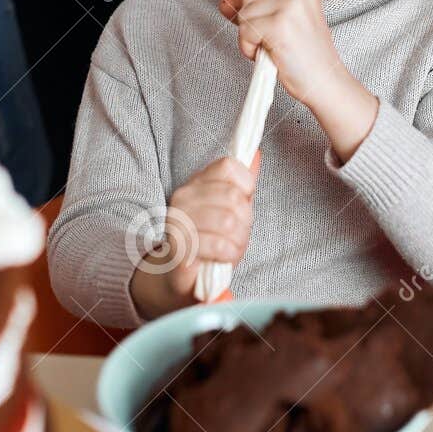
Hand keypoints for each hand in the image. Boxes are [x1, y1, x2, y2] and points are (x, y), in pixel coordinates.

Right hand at [129, 153, 258, 317]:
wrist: (177, 277)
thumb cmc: (209, 242)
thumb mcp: (230, 209)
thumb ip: (241, 184)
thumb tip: (255, 154)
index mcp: (197, 182)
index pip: (229, 166)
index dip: (246, 187)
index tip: (242, 204)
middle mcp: (183, 196)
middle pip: (234, 197)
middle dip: (245, 221)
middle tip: (236, 235)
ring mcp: (178, 220)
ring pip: (229, 221)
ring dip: (238, 241)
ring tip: (229, 249)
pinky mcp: (179, 246)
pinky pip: (219, 244)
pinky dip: (229, 254)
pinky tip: (222, 258)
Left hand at [218, 0, 344, 105]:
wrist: (324, 82)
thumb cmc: (305, 58)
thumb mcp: (280, 26)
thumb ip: (253, 10)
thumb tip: (224, 2)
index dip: (257, 11)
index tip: (274, 30)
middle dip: (251, 23)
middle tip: (273, 42)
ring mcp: (289, 7)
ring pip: (244, 14)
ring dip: (249, 38)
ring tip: (271, 50)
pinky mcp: (278, 25)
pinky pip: (245, 31)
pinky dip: (249, 48)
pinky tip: (269, 56)